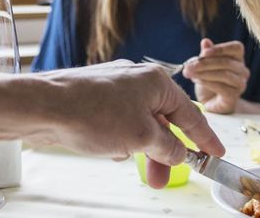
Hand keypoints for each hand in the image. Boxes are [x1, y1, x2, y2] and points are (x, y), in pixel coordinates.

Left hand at [33, 60, 224, 187]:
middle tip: (164, 179)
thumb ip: (168, 148)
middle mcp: (137, 80)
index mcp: (156, 82)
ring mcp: (114, 88)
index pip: (190, 114)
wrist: (44, 108)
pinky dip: (122, 139)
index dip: (204, 138)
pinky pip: (119, 122)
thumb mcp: (142, 137)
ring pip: (140, 123)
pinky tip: (113, 152)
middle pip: (163, 121)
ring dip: (143, 150)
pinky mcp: (95, 98)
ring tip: (141, 173)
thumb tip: (179, 154)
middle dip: (166, 153)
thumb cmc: (93, 115)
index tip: (215, 154)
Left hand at [184, 38, 248, 113]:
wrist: (210, 103)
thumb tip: (205, 41)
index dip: (220, 49)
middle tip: (188, 66)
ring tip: (191, 74)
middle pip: (226, 62)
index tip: (203, 52)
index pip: (236, 48)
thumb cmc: (209, 80)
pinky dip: (207, 83)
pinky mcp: (234, 97)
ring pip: (224, 75)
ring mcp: (240, 84)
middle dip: (205, 63)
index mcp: (237, 58)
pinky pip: (221, 88)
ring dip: (204, 73)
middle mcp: (243, 70)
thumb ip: (206, 54)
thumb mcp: (205, 65)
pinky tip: (197, 80)